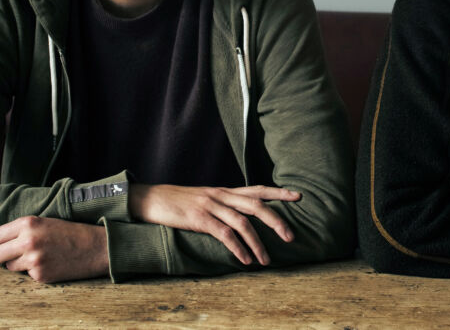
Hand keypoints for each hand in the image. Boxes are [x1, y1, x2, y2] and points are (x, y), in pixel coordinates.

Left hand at [0, 216, 107, 283]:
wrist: (94, 246)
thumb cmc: (69, 232)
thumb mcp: (44, 222)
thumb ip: (20, 230)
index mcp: (28, 223)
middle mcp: (27, 241)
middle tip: (6, 256)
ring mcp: (33, 260)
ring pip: (9, 267)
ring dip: (17, 264)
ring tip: (38, 256)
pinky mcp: (40, 275)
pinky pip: (26, 275)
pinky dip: (33, 272)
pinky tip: (49, 263)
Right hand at [129, 184, 300, 265]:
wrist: (152, 199)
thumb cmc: (179, 202)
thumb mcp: (205, 199)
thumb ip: (224, 205)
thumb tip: (242, 217)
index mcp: (225, 191)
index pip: (258, 189)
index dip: (279, 192)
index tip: (298, 196)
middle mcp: (221, 195)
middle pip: (257, 205)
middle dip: (276, 221)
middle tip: (290, 237)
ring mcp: (211, 206)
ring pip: (243, 223)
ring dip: (257, 243)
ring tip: (266, 260)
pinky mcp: (199, 219)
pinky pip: (224, 234)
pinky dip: (237, 248)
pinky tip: (245, 259)